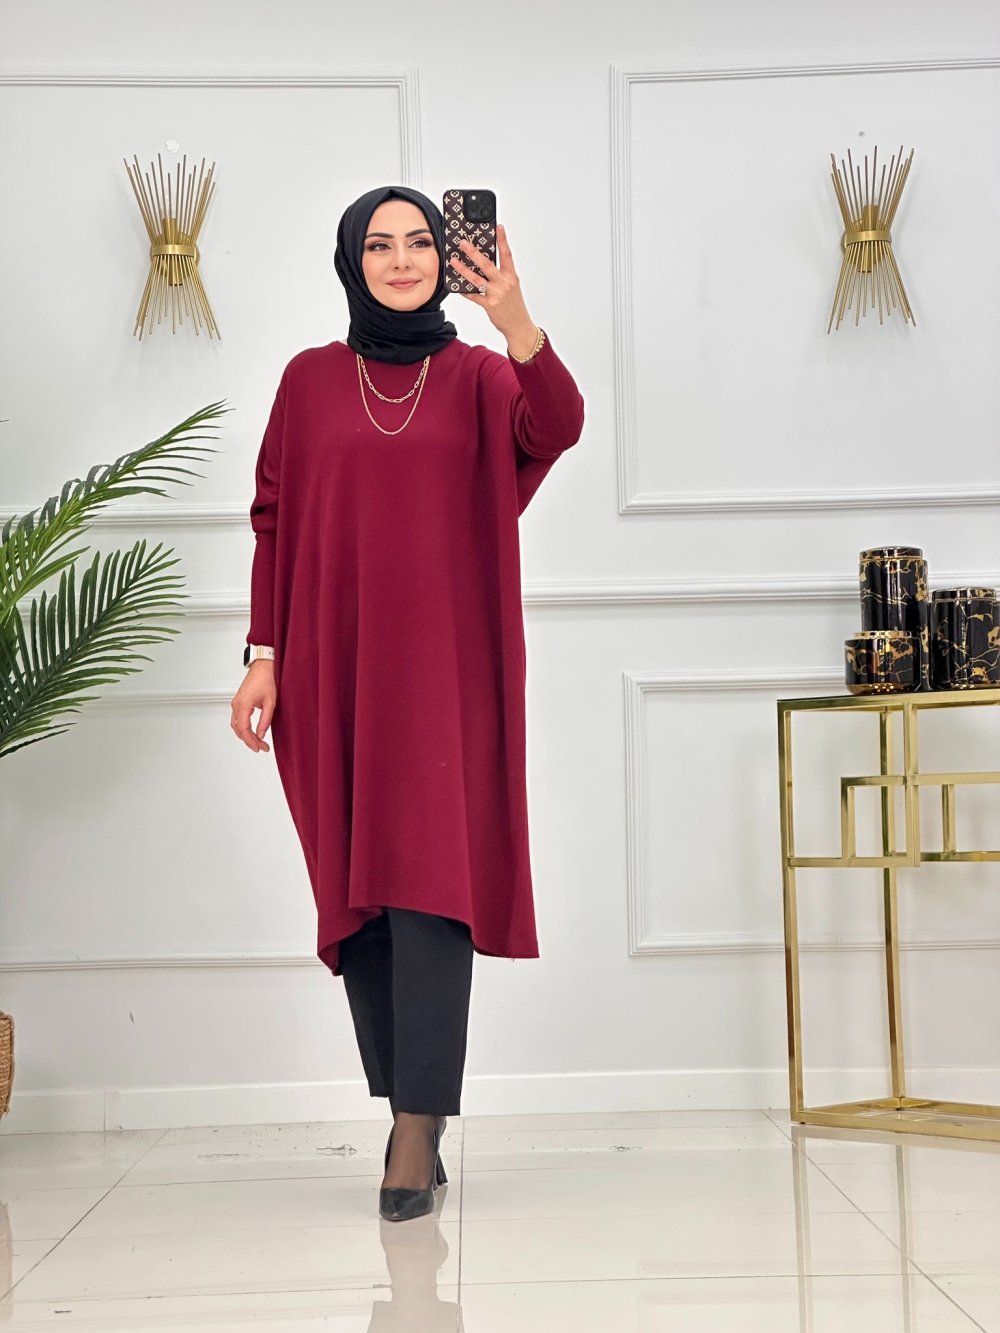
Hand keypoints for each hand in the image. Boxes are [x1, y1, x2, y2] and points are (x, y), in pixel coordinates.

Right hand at [230, 660, 275, 752]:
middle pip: (239, 730)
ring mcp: (236, 703)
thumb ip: (265, 720)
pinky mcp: (238, 702)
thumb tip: (261, 734)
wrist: (262, 667)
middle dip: (250, 740)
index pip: (244, 729)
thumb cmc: (266, 680)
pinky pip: (237, 719)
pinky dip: (244, 728)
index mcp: (243, 705)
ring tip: (258, 742)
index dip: (251, 741)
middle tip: (262, 747)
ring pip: (236, 726)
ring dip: (246, 735)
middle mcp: (236, 705)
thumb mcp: (270, 702)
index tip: (259, 748)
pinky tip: (252, 733)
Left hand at [449, 223, 537, 353]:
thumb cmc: (514, 305)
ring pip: (476, 279)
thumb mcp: (512, 287)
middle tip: (463, 242)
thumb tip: (483, 264)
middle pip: (486, 264)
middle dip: (473, 252)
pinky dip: (464, 290)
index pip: (506, 254)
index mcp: (511, 276)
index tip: (498, 227)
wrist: (519, 325)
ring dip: (463, 269)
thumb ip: (500, 275)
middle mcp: (504, 283)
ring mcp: (496, 294)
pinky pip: (473, 295)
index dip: (502, 240)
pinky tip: (457, 286)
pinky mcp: (489, 305)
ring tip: (453, 261)